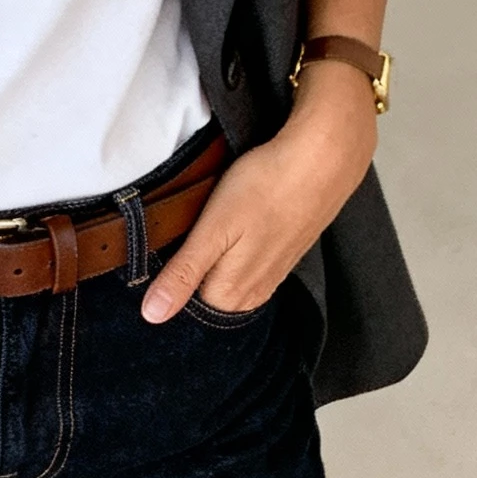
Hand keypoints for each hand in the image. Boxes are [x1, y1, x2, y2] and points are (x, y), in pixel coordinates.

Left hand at [141, 61, 377, 321]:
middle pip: (206, 298)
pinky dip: (236, 255)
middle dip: (191, 275)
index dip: (168, 281)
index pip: (183, 307)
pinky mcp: (284, 257)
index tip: (166, 254)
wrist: (323, 161)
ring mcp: (272, 277)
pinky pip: (249, 269)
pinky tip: (236, 231)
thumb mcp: (213, 230)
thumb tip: (152, 316)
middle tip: (187, 236)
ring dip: (214, 265)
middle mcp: (253, 295)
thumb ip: (183, 274)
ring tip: (210, 232)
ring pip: (228, 283)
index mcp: (231, 294)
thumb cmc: (264, 188)